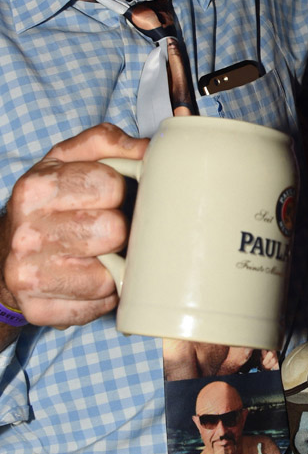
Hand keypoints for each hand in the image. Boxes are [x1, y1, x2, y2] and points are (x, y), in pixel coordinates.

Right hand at [1, 123, 147, 327]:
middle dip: (116, 229)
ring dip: (112, 266)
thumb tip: (148, 149)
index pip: (108, 185)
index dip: (117, 190)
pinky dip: (100, 296)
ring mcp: (30, 276)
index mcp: (35, 189)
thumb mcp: (67, 160)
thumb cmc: (49, 204)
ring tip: (96, 254)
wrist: (6, 254)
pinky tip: (86, 280)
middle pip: (112, 231)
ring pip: (108, 275)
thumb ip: (106, 142)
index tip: (107, 195)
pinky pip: (98, 306)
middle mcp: (27, 233)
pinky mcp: (39, 311)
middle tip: (103, 229)